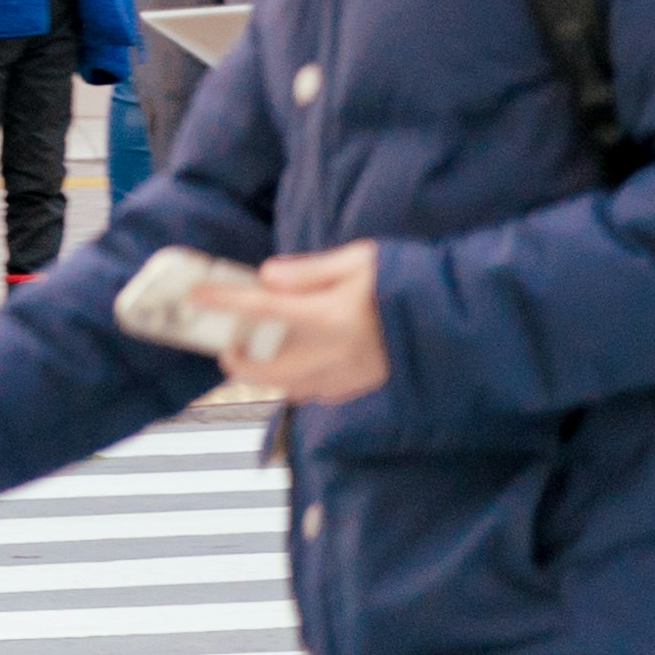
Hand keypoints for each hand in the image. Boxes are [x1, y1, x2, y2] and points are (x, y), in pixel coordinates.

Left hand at [210, 241, 390, 404]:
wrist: (457, 315)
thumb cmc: (406, 278)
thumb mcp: (359, 260)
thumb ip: (309, 271)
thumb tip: (267, 278)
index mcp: (331, 316)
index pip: (264, 309)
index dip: (225, 302)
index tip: (196, 296)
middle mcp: (338, 353)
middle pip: (273, 372)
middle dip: (243, 365)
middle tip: (227, 349)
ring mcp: (355, 376)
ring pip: (297, 390)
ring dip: (271, 378)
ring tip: (258, 359)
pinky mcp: (370, 386)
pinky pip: (324, 394)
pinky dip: (303, 385)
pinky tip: (300, 367)